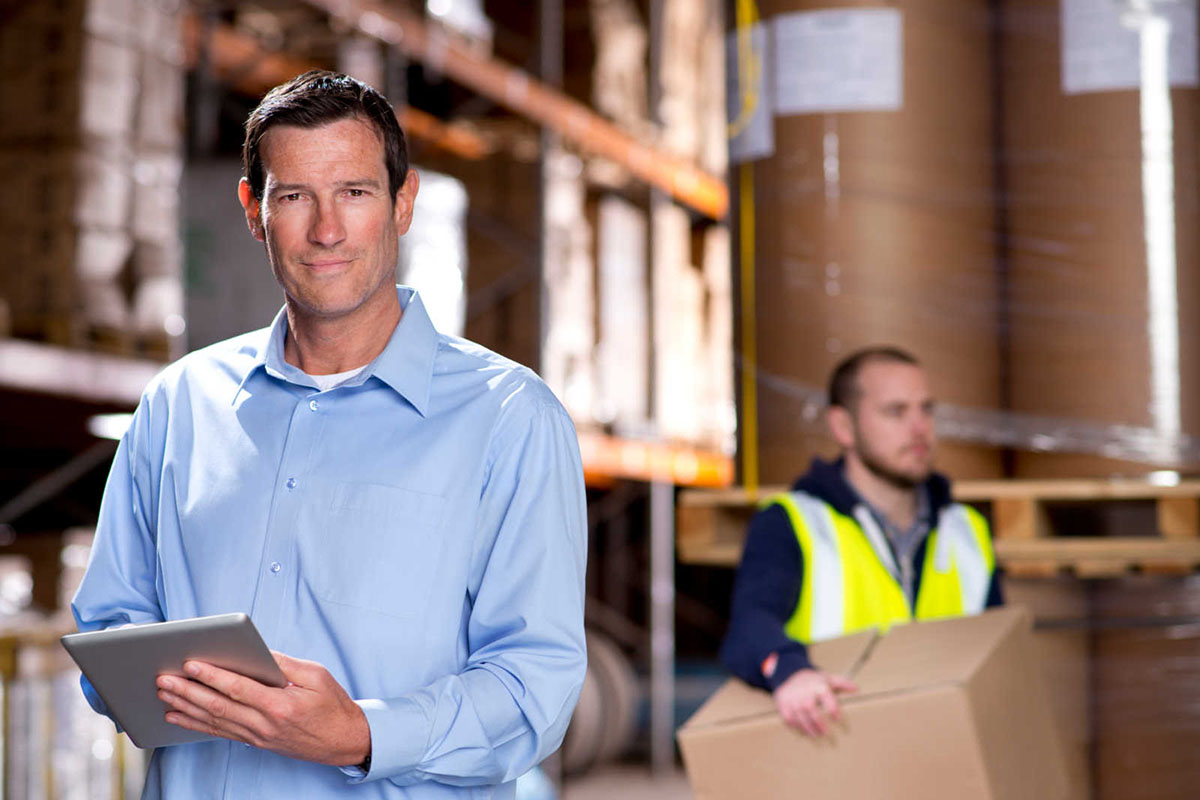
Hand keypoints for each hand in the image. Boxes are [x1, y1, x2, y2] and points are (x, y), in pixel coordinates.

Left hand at [156, 651, 369, 766]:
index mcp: (281, 704)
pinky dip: (196, 725)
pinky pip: (220, 733)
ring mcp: (258, 736)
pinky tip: (179, 717)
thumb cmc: (333, 705)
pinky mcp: (256, 742)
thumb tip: (257, 652)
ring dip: (186, 708)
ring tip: (164, 695)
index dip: (212, 676)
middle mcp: (265, 724)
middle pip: (218, 706)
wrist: (343, 740)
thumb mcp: (317, 675)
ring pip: (214, 722)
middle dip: (188, 691)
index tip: (191, 664)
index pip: (239, 689)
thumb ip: (284, 664)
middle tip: (164, 679)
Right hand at [772, 668, 857, 736]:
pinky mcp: (783, 703)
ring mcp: (792, 697)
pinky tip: (802, 731)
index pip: (826, 696)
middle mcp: (804, 691)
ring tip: (815, 735)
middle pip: (810, 708)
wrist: (790, 674)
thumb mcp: (829, 679)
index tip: (837, 719)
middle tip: (825, 733)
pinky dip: (795, 726)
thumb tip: (857, 689)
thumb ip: (843, 684)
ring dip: (808, 727)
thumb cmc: (814, 681)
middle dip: (818, 722)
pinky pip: (788, 717)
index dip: (832, 709)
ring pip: (799, 715)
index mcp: (818, 685)